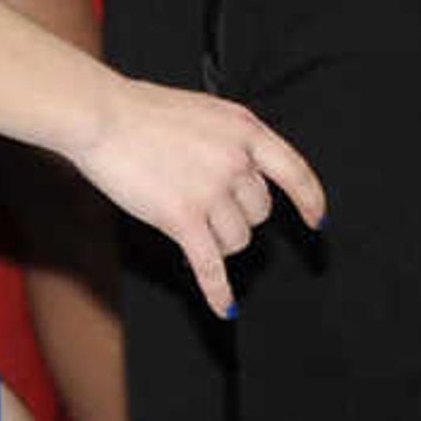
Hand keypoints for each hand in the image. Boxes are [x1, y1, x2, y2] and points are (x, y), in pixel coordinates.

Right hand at [70, 74, 327, 319]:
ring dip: (218, 241)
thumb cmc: (145, 112)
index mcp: (247, 131)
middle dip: (238, 218)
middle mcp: (237, 161)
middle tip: (206, 207)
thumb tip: (250, 171)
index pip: (295, 172)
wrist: (103, 116)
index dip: (310, 200)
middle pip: (259, 213)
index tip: (316, 220)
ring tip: (190, 223)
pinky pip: (210, 265)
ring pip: (237, 240)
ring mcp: (211, 190)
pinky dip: (219, 291)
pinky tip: (225, 308)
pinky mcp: (182, 217)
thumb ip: (234, 141)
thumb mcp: (208, 113)